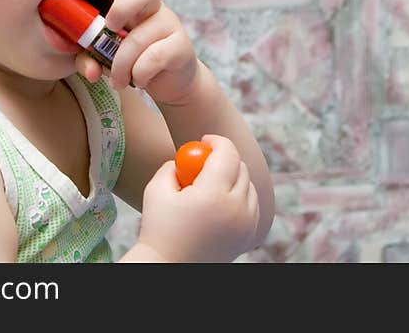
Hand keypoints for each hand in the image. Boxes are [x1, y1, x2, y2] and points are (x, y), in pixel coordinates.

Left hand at [75, 0, 198, 104]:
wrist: (169, 83)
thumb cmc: (133, 60)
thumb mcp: (108, 56)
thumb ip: (92, 57)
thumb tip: (89, 69)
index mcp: (134, 2)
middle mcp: (154, 7)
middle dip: (122, 6)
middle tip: (110, 28)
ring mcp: (169, 24)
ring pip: (140, 37)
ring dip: (122, 64)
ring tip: (118, 79)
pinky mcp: (181, 46)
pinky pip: (154, 57)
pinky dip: (140, 73)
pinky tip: (140, 80)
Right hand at [134, 135, 259, 262]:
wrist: (169, 268)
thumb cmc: (158, 228)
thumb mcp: (156, 190)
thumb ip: (171, 166)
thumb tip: (185, 156)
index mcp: (213, 195)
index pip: (227, 154)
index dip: (218, 141)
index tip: (205, 139)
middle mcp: (236, 209)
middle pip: (240, 168)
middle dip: (224, 158)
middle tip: (206, 159)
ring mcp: (247, 224)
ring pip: (249, 185)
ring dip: (233, 177)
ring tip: (210, 184)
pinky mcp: (249, 235)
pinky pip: (252, 204)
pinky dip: (241, 196)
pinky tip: (221, 201)